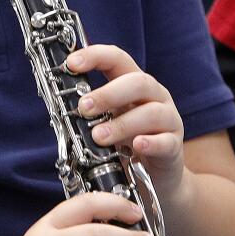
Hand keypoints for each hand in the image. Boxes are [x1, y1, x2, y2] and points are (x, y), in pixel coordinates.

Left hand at [66, 44, 186, 199]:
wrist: (155, 180)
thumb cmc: (127, 145)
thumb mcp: (107, 121)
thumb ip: (92, 110)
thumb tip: (60, 101)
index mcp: (135, 84)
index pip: (118, 59)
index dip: (95, 56)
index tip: (71, 64)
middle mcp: (155, 97)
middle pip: (138, 82)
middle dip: (108, 93)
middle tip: (83, 108)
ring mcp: (168, 120)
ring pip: (151, 112)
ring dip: (122, 124)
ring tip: (99, 137)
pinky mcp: (174, 147)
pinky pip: (166, 142)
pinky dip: (150, 143)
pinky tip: (136, 146)